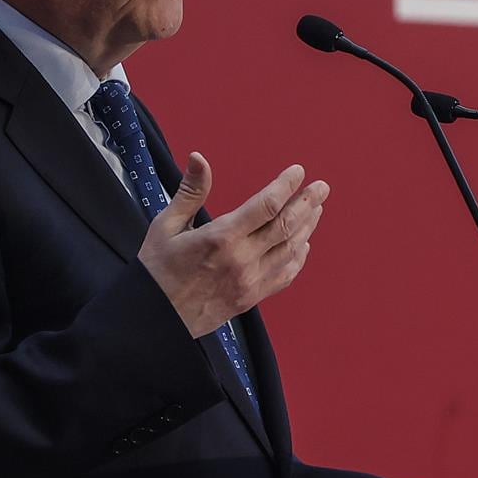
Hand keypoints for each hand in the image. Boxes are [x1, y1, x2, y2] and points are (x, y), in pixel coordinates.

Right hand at [136, 152, 327, 337]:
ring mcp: (249, 282)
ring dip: (307, 227)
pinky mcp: (251, 298)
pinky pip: (284, 276)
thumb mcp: (166, 225)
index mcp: (221, 238)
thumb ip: (190, 191)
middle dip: (308, 203)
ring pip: (290, 250)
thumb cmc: (157, 269)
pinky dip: (298, 258)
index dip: (285, 185)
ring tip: (317, 209)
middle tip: (322, 187)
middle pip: (286, 226)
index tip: (297, 171)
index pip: (266, 205)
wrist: (155, 320)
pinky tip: (303, 245)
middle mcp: (241, 260)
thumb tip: (199, 157)